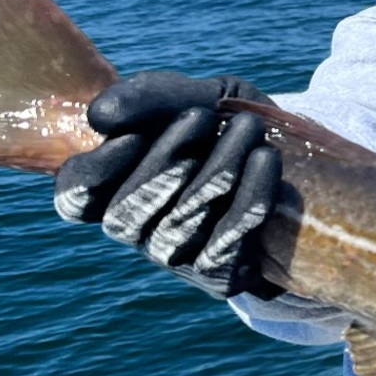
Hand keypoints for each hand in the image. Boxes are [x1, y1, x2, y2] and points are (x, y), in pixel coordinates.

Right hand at [54, 71, 282, 298]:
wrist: (300, 160)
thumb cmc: (228, 126)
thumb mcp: (193, 97)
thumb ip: (147, 98)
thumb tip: (99, 117)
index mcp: (115, 184)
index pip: (75, 197)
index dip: (94, 172)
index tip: (130, 134)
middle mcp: (137, 229)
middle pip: (124, 215)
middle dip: (166, 160)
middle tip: (205, 117)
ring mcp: (175, 259)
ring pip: (177, 227)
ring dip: (218, 170)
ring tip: (250, 129)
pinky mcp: (218, 277)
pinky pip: (223, 248)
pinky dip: (247, 198)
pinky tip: (266, 159)